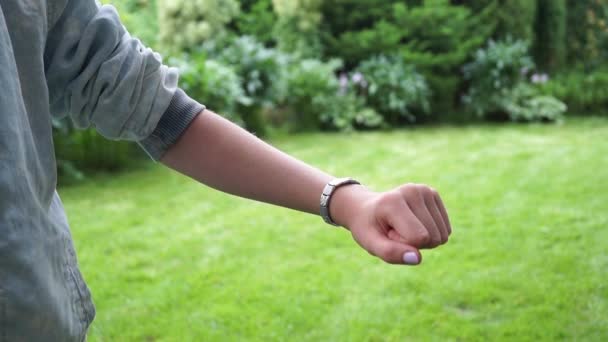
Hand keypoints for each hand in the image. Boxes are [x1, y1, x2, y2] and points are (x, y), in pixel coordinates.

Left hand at [330, 184, 450, 264]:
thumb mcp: (371, 244)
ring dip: (423, 239)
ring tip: (402, 227)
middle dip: (414, 243)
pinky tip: (413, 222)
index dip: (404, 245)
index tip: (388, 234)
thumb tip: (417, 258)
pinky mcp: (433, 194)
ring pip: (442, 235)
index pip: (418, 238)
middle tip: (394, 230)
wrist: (366, 208)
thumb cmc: (368, 228)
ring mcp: (425, 190)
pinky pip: (446, 230)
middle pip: (433, 237)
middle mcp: (412, 191)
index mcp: (393, 202)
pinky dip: (431, 232)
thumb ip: (390, 253)